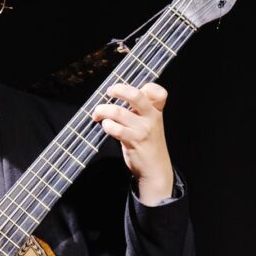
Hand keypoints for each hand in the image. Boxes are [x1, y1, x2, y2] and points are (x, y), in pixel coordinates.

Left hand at [92, 82, 174, 202]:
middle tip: (109, 92)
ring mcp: (142, 129)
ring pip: (118, 112)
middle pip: (135, 95)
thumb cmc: (148, 144)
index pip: (158, 92)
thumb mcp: (150, 124)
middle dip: (118, 90)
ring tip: (97, 113)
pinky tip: (106, 126)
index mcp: (157, 111)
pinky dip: (106, 125)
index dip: (147, 86)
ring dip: (102, 110)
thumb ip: (140, 110)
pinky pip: (115, 128)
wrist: (155, 169)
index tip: (133, 90)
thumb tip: (118, 95)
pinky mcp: (133, 141)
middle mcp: (151, 117)